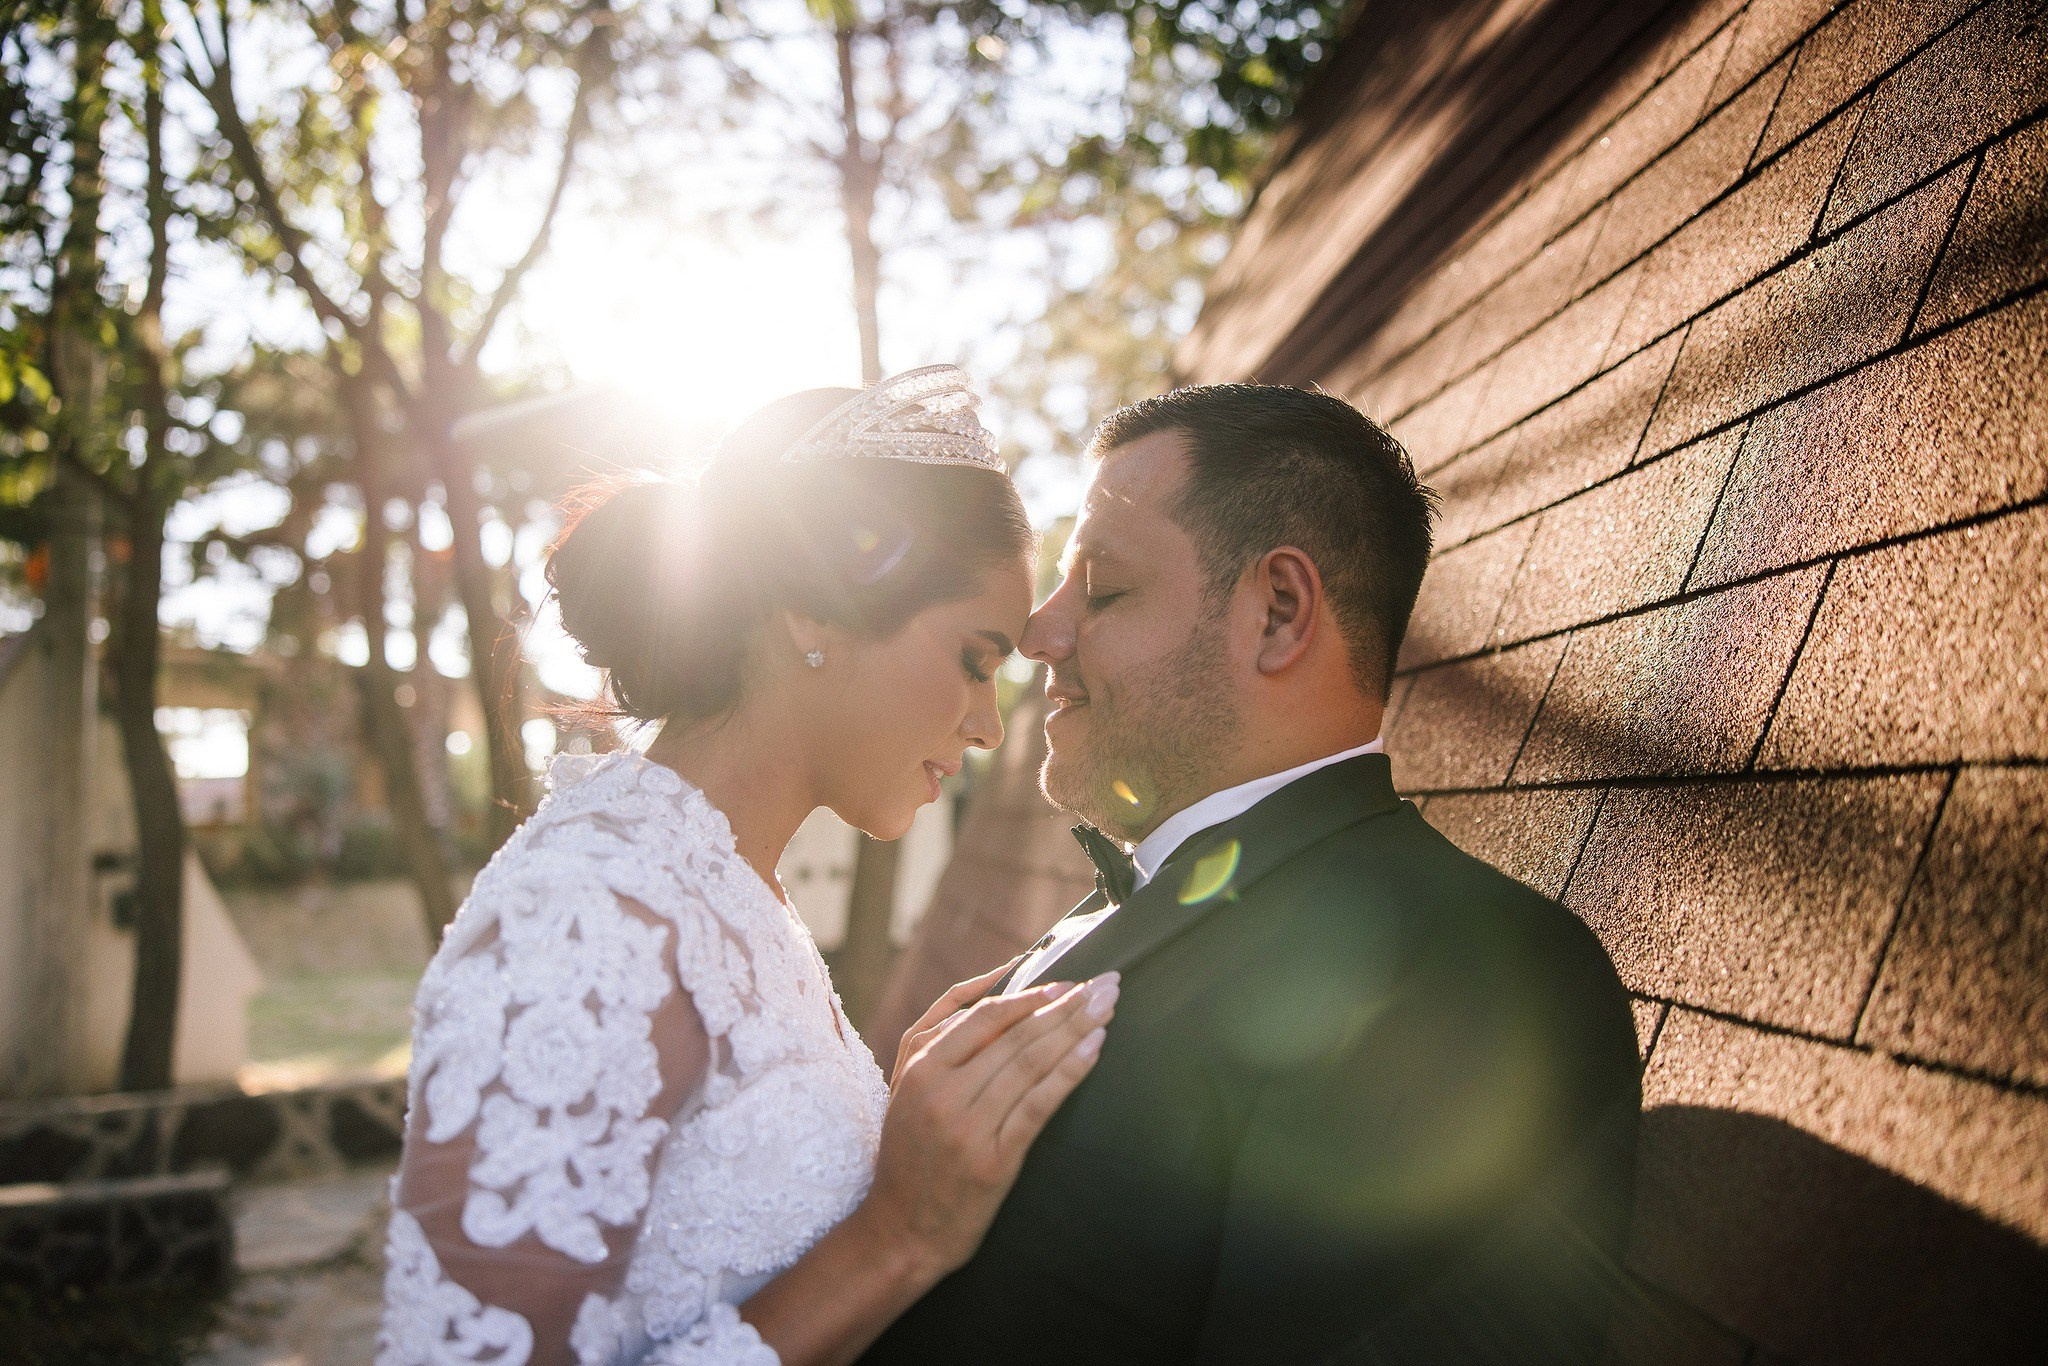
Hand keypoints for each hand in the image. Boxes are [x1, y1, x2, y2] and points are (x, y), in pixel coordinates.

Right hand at [860, 968, 1119, 1278]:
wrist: (901, 1232)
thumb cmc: (909, 1155)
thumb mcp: (906, 1089)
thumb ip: (937, 1039)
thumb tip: (993, 988)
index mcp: (921, 1068)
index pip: (984, 1016)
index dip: (1030, 996)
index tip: (1067, 983)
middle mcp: (942, 1093)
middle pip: (1015, 1036)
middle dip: (1065, 1005)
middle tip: (1105, 984)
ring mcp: (968, 1127)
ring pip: (1030, 1064)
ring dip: (1075, 1030)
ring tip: (1107, 1008)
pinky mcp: (993, 1161)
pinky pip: (1037, 1106)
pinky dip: (1069, 1073)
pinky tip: (1094, 1049)